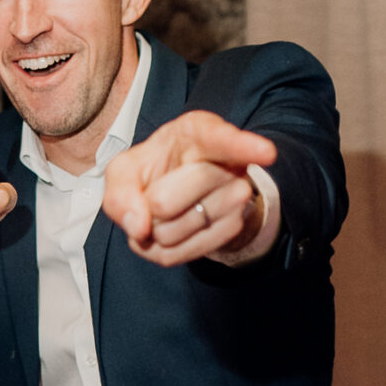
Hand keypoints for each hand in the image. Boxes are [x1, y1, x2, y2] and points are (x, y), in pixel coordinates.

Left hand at [102, 109, 276, 266]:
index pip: (221, 139)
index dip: (243, 146)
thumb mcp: (125, 169)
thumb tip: (139, 228)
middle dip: (139, 209)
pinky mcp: (234, 227)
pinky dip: (165, 249)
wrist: (180, 192)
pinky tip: (173, 229)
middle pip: (164, 202)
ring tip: (167, 210)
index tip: (266, 152)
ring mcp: (236, 196)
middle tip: (153, 193)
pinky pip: (183, 252)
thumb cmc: (154, 170)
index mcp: (199, 133)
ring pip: (173, 231)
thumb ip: (119, 190)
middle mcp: (227, 162)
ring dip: (154, 230)